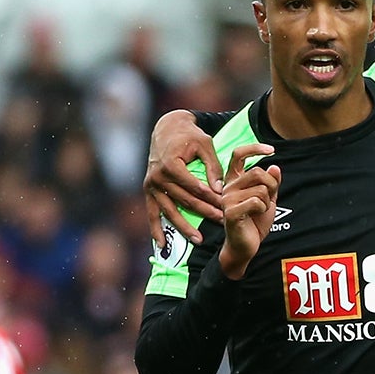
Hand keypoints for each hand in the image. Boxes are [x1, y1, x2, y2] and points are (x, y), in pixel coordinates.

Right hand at [144, 110, 225, 245]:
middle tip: (221, 222)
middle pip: (185, 201)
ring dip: (184, 227)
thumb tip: (220, 190)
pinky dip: (156, 229)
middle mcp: (158, 178)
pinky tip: (162, 244)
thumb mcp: (205, 144)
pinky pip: (152, 213)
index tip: (226, 207)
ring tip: (199, 240)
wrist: (166, 128)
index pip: (195, 188)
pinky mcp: (148, 190)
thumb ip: (213, 167)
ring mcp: (151, 186)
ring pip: (170, 211)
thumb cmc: (189, 135)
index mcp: (171, 165)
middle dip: (205, 212)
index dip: (211, 198)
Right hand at [218, 144, 280, 279]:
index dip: (255, 148)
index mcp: (234, 181)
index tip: (271, 150)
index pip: (238, 155)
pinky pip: (257, 201)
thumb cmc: (254, 223)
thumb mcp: (268, 199)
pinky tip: (255, 216)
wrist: (246, 246)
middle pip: (257, 172)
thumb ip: (271, 183)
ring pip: (260, 189)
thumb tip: (274, 166)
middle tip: (269, 199)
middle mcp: (228, 187)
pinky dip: (263, 209)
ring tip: (259, 211)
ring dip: (267, 201)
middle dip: (271, 185)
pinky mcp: (231, 212)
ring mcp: (227, 199)